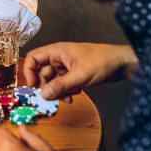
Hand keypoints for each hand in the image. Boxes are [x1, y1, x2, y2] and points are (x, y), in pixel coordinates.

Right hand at [23, 42, 138, 101]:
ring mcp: (67, 66)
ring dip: (58, 91)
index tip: (33, 87)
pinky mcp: (74, 73)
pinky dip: (66, 91)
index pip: (33, 59)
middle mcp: (59, 57)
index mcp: (57, 51)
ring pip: (53, 80)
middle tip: (50, 99)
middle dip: (46, 87)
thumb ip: (60, 85)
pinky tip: (75, 95)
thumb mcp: (79, 75)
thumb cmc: (102, 61)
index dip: (29, 72)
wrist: (121, 64)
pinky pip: (63, 83)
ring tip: (68, 98)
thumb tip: (43, 94)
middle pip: (42, 73)